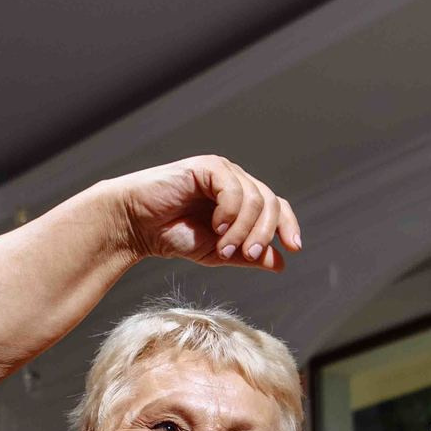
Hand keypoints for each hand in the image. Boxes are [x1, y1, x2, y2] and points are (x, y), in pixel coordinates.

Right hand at [99, 155, 301, 270]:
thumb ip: (248, 256)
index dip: (288, 225)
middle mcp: (235, 182)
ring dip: (243, 229)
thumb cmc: (171, 236)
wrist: (136, 225)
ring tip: (224, 248)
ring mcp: (221, 172)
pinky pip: (233, 188)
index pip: (276, 207)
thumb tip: (280, 263)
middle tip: (248, 255)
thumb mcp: (218, 253)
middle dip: (264, 233)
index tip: (294, 248)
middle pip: (270, 202)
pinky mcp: (205, 167)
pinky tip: (216, 226)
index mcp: (241, 201)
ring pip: (255, 198)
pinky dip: (230, 211)